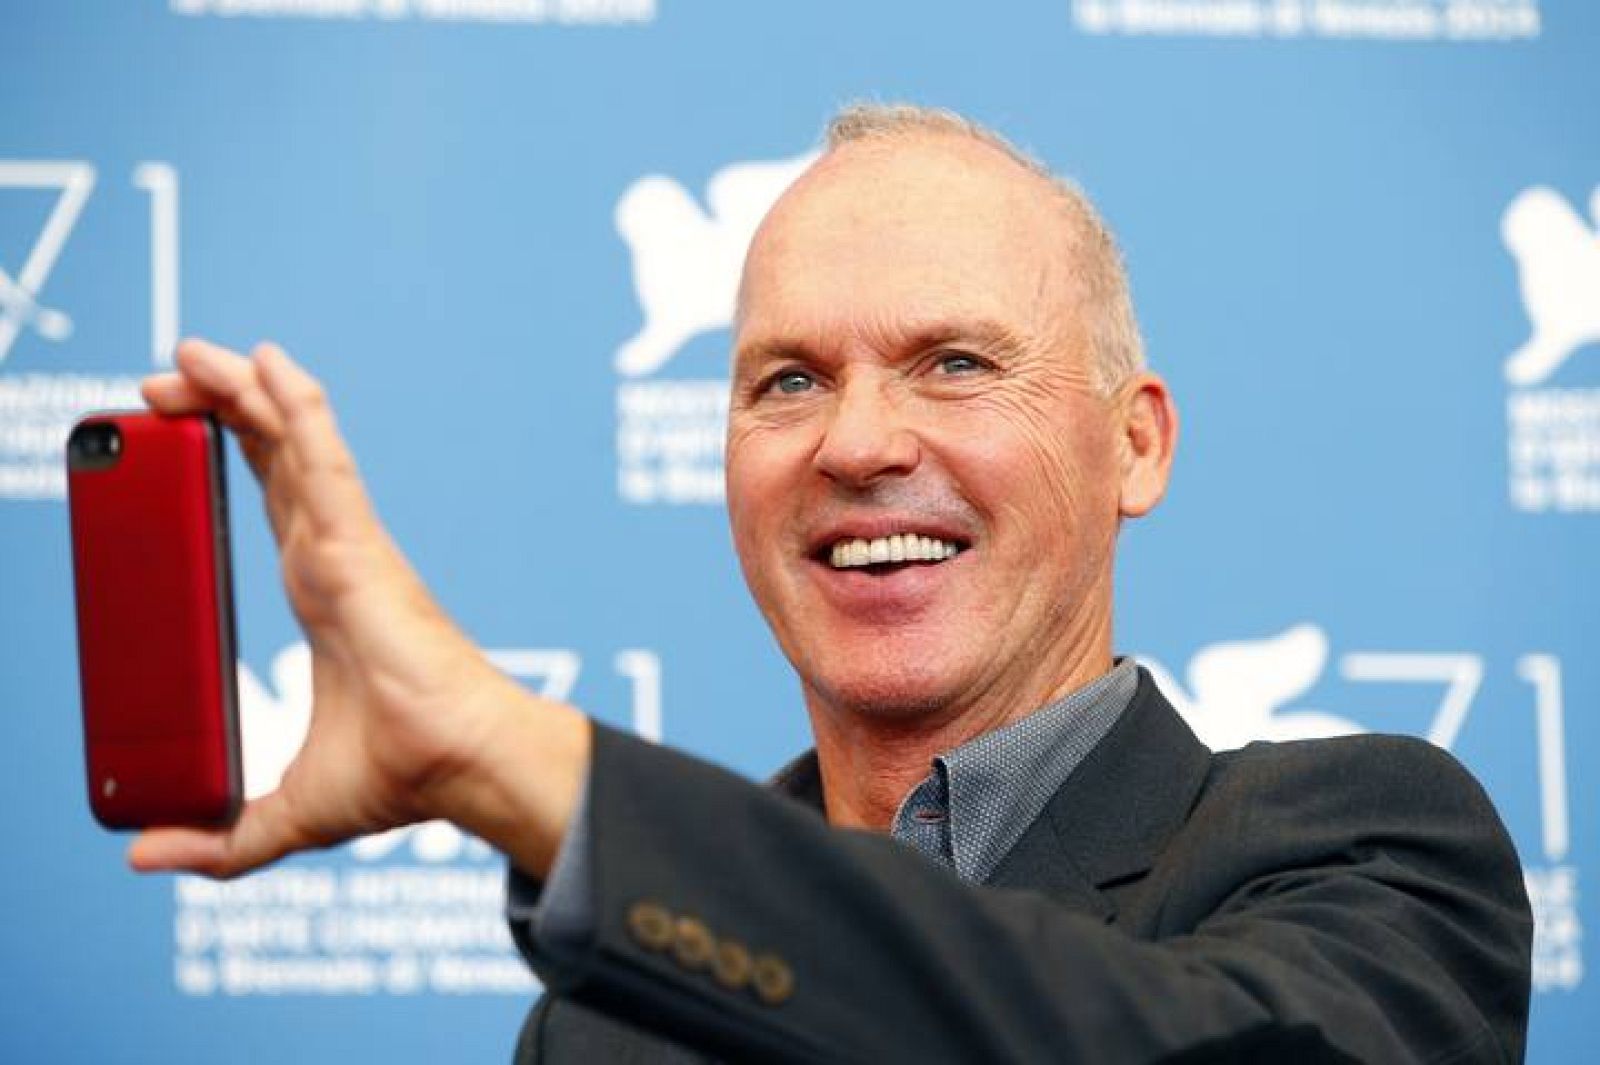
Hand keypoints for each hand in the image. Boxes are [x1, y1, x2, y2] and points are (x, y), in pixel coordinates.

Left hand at [131, 339, 588, 878]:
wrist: (460, 765)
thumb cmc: (405, 772)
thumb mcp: (285, 807)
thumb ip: (221, 833)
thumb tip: (148, 854)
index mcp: (319, 595)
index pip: (267, 508)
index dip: (225, 462)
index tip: (175, 436)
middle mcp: (332, 558)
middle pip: (271, 462)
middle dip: (221, 411)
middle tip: (166, 379)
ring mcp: (348, 547)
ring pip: (293, 448)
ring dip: (244, 393)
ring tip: (193, 352)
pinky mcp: (359, 548)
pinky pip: (322, 463)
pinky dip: (297, 411)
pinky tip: (267, 366)